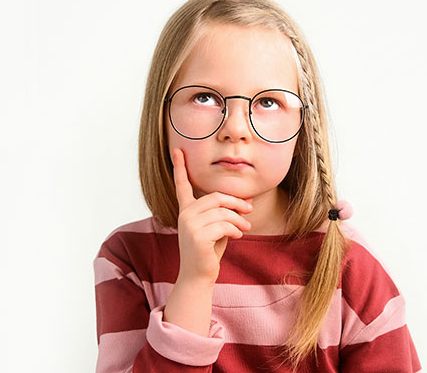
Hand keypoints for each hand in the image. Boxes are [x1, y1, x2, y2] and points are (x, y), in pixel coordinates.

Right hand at [170, 147, 252, 282]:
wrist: (198, 276)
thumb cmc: (209, 251)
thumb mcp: (218, 227)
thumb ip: (226, 212)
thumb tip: (248, 198)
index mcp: (186, 210)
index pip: (181, 185)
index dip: (179, 167)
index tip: (177, 150)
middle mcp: (185, 214)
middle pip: (216, 197)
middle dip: (236, 202)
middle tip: (250, 209)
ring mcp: (189, 225)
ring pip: (223, 212)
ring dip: (239, 219)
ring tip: (245, 228)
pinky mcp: (197, 236)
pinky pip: (224, 225)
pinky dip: (235, 229)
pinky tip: (237, 236)